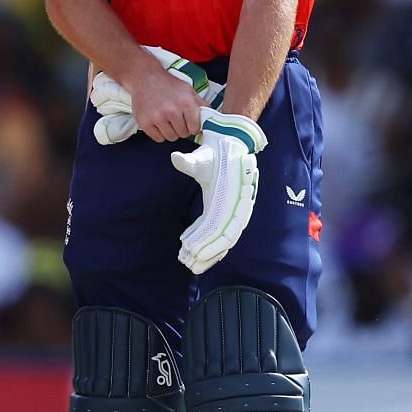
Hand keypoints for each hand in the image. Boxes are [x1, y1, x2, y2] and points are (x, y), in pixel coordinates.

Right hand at [92, 47, 222, 145]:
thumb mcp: (188, 90)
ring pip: (171, 137)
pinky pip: (158, 138)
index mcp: (185, 103)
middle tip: (176, 119)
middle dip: (182, 128)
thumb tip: (212, 118)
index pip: (195, 128)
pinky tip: (158, 122)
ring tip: (167, 120)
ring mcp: (157, 118)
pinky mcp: (145, 122)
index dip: (193, 126)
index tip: (189, 122)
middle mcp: (172, 111)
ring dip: (170, 131)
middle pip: (183, 134)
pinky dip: (159, 133)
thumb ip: (201, 104)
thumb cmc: (168, 84)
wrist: (144, 77)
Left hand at [170, 109, 265, 273]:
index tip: (188, 250)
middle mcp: (235, 207)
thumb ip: (190, 161)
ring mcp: (233, 212)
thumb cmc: (213, 154)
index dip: (204, 241)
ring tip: (188, 263)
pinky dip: (207, 242)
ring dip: (208, 253)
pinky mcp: (226, 213)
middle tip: (187, 264)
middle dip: (207, 254)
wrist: (228, 147)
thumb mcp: (202, 156)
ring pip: (223, 240)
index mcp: (230, 197)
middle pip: (223, 239)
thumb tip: (176, 158)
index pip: (218, 226)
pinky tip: (188, 246)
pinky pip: (219, 233)